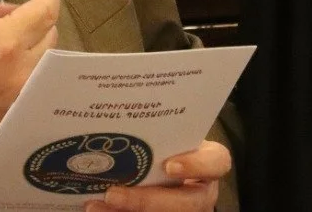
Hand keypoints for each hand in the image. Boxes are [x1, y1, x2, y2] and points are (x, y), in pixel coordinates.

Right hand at [0, 0, 59, 139]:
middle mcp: (21, 72)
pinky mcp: (13, 114)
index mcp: (6, 42)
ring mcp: (19, 96)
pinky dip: (28, 66)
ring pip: (46, 60)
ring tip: (0, 37)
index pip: (46, 10)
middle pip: (50, 34)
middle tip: (1, 11)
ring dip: (32, 40)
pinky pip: (36, 83)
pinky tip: (2, 62)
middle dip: (33, 14)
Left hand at [85, 141, 229, 210]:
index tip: (168, 166)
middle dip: (147, 201)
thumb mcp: (168, 138)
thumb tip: (115, 109)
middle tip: (112, 194)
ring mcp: (188, 210)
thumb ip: (154, 133)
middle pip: (187, 203)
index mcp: (209, 163)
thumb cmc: (166, 146)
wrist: (164, 169)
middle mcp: (202, 192)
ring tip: (95, 205)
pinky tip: (96, 209)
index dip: (195, 165)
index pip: (217, 162)